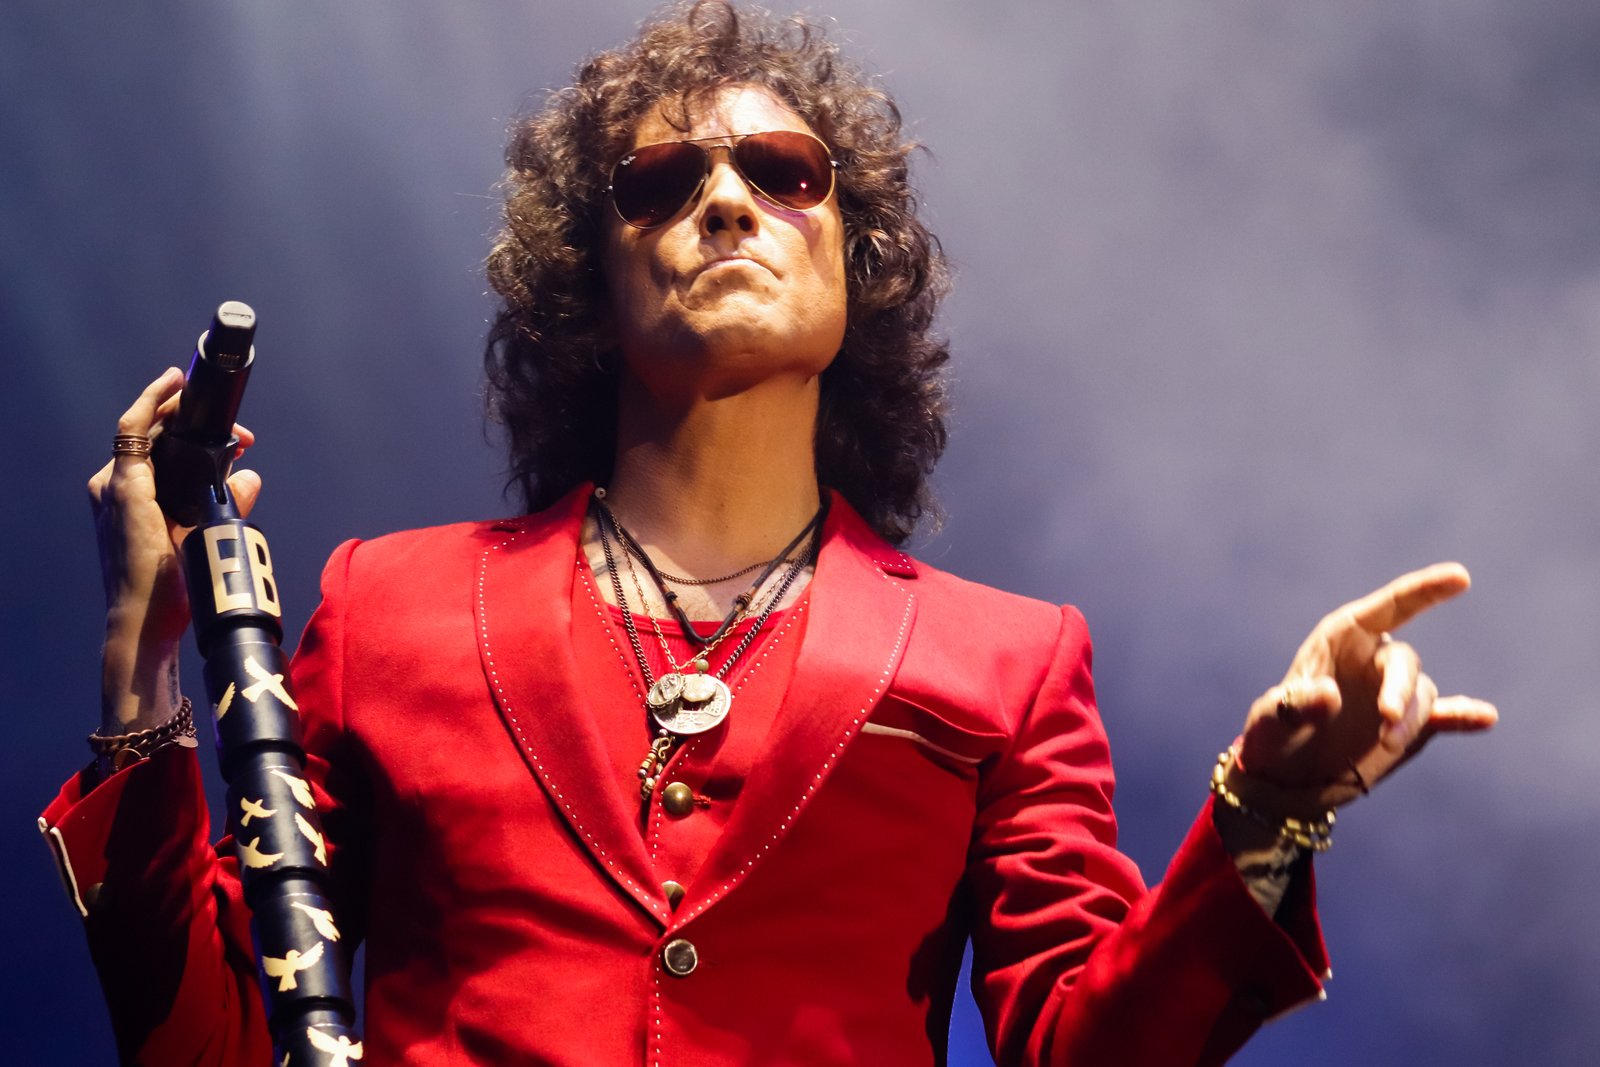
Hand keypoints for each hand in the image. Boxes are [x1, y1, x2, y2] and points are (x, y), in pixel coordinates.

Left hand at [88, 367, 261, 728]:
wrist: (139, 628)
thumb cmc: (161, 589)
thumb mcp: (195, 540)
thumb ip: (225, 501)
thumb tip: (249, 476)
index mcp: (121, 486)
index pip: (135, 426)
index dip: (157, 396)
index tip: (179, 379)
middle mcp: (112, 488)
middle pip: (147, 436)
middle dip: (187, 423)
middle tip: (234, 432)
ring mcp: (114, 502)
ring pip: (149, 455)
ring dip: (184, 445)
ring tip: (227, 449)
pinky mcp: (124, 516)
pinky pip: (148, 474)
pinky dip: (175, 464)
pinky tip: (206, 473)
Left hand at [1234, 563, 1497, 811]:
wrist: (1285, 779)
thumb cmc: (1273, 736)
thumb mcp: (1271, 720)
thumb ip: (1296, 706)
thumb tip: (1329, 695)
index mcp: (1341, 639)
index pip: (1389, 607)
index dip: (1424, 590)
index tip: (1460, 578)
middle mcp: (1372, 659)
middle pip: (1405, 661)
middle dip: (1400, 689)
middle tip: (1388, 720)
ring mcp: (1393, 693)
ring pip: (1420, 695)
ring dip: (1410, 718)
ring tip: (1388, 742)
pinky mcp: (1409, 728)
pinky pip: (1444, 717)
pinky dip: (1465, 717)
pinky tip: (1486, 718)